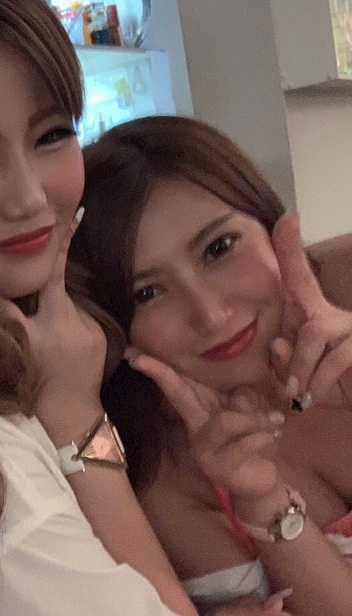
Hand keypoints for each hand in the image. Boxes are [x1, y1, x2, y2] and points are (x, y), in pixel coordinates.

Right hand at [0, 208, 108, 413]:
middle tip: (53, 279)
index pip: (54, 270)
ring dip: (56, 318)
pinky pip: (81, 326)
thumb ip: (0, 311)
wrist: (70, 415)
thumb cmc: (37, 381)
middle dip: (51, 285)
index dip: (62, 241)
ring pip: (68, 311)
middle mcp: (78, 317)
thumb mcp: (18, 343)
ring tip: (50, 347)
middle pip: (59, 290)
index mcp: (56, 313)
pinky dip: (69, 332)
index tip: (77, 212)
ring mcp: (93, 329)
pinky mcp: (102, 341)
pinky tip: (62, 353)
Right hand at [126, 349, 282, 502]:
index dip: (158, 369)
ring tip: (273, 423)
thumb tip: (238, 395)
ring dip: (255, 418)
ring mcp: (204, 450)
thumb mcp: (253, 412)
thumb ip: (245, 398)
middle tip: (137, 358)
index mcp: (202, 411)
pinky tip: (273, 436)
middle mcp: (195, 429)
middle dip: (161, 375)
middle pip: (178, 396)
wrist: (261, 482)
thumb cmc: (255, 441)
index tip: (133, 354)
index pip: (179, 385)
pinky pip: (245, 442)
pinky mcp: (220, 468)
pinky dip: (264, 435)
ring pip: (226, 420)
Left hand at [270, 213, 351, 406]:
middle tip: (289, 389)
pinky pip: (336, 357)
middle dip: (292, 354)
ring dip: (302, 370)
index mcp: (316, 318)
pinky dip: (320, 382)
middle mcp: (336, 316)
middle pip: (304, 314)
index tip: (288, 218)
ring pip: (315, 332)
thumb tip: (277, 343)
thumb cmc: (336, 390)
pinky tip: (315, 398)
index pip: (300, 280)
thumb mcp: (304, 379)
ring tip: (302, 396)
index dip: (292, 249)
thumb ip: (286, 363)